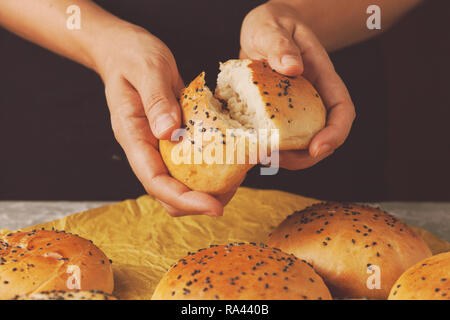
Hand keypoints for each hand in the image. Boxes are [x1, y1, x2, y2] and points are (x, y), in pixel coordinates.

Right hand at [94, 24, 236, 215]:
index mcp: (133, 136)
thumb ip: (156, 99)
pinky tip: (232, 156)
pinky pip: (191, 162)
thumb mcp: (147, 69)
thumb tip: (168, 133)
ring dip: (208, 187)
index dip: (184, 199)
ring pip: (181, 182)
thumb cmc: (132, 56)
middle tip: (232, 191)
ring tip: (237, 176)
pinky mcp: (173, 138)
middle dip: (198, 201)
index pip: (155, 182)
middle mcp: (145, 148)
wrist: (124, 50)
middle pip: (168, 193)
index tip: (215, 207)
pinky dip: (211, 165)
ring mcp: (158, 145)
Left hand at [240, 2, 355, 169]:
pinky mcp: (277, 115)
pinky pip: (278, 137)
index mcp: (322, 77)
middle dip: (305, 157)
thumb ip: (280, 44)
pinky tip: (250, 148)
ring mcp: (296, 109)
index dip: (335, 134)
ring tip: (260, 157)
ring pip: (301, 143)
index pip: (342, 110)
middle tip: (276, 160)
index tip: (317, 149)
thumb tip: (292, 68)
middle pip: (323, 136)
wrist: (265, 29)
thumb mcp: (272, 27)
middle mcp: (313, 98)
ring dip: (285, 157)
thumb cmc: (273, 24)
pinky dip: (267, 147)